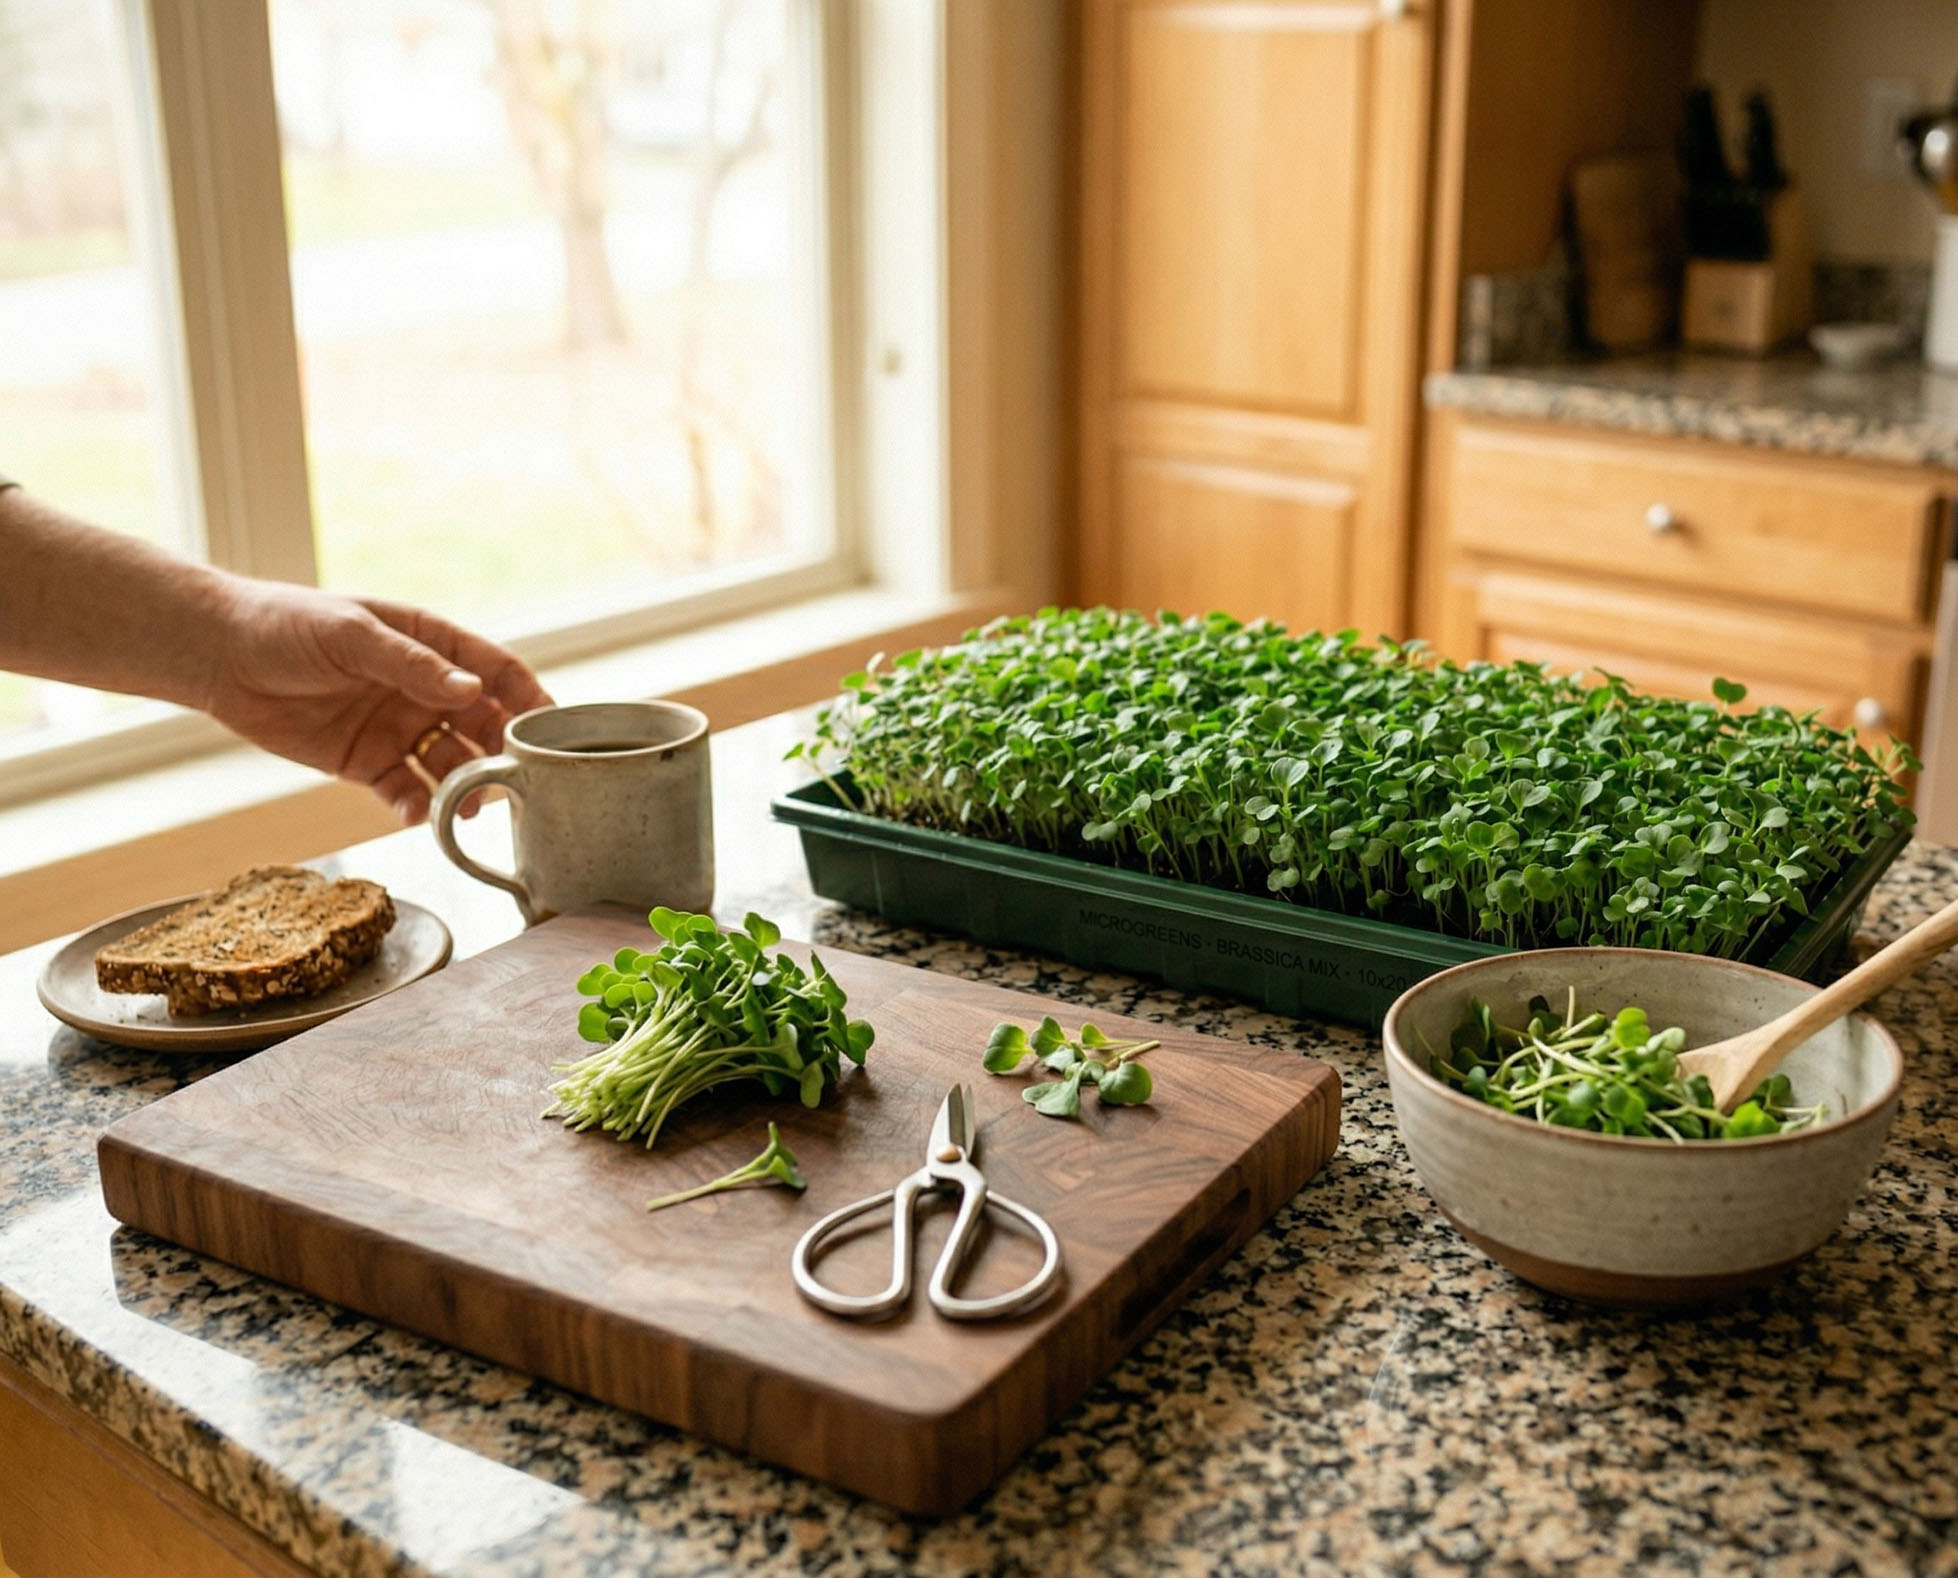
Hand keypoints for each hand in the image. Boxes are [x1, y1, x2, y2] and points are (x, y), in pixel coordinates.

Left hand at [202, 580, 552, 823]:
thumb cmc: (286, 625)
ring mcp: (399, 728)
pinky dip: (419, 806)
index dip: (529, 697)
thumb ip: (412, 666)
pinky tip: (421, 817)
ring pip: (451, 763)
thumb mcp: (352, 635)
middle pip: (483, 724)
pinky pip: (406, 790)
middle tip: (513, 782)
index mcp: (431, 645)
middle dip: (502, 753)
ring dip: (466, 787)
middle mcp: (424, 689)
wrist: (219, 655)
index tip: (553, 729)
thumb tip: (473, 691)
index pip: (497, 671)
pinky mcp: (368, 763)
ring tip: (469, 809)